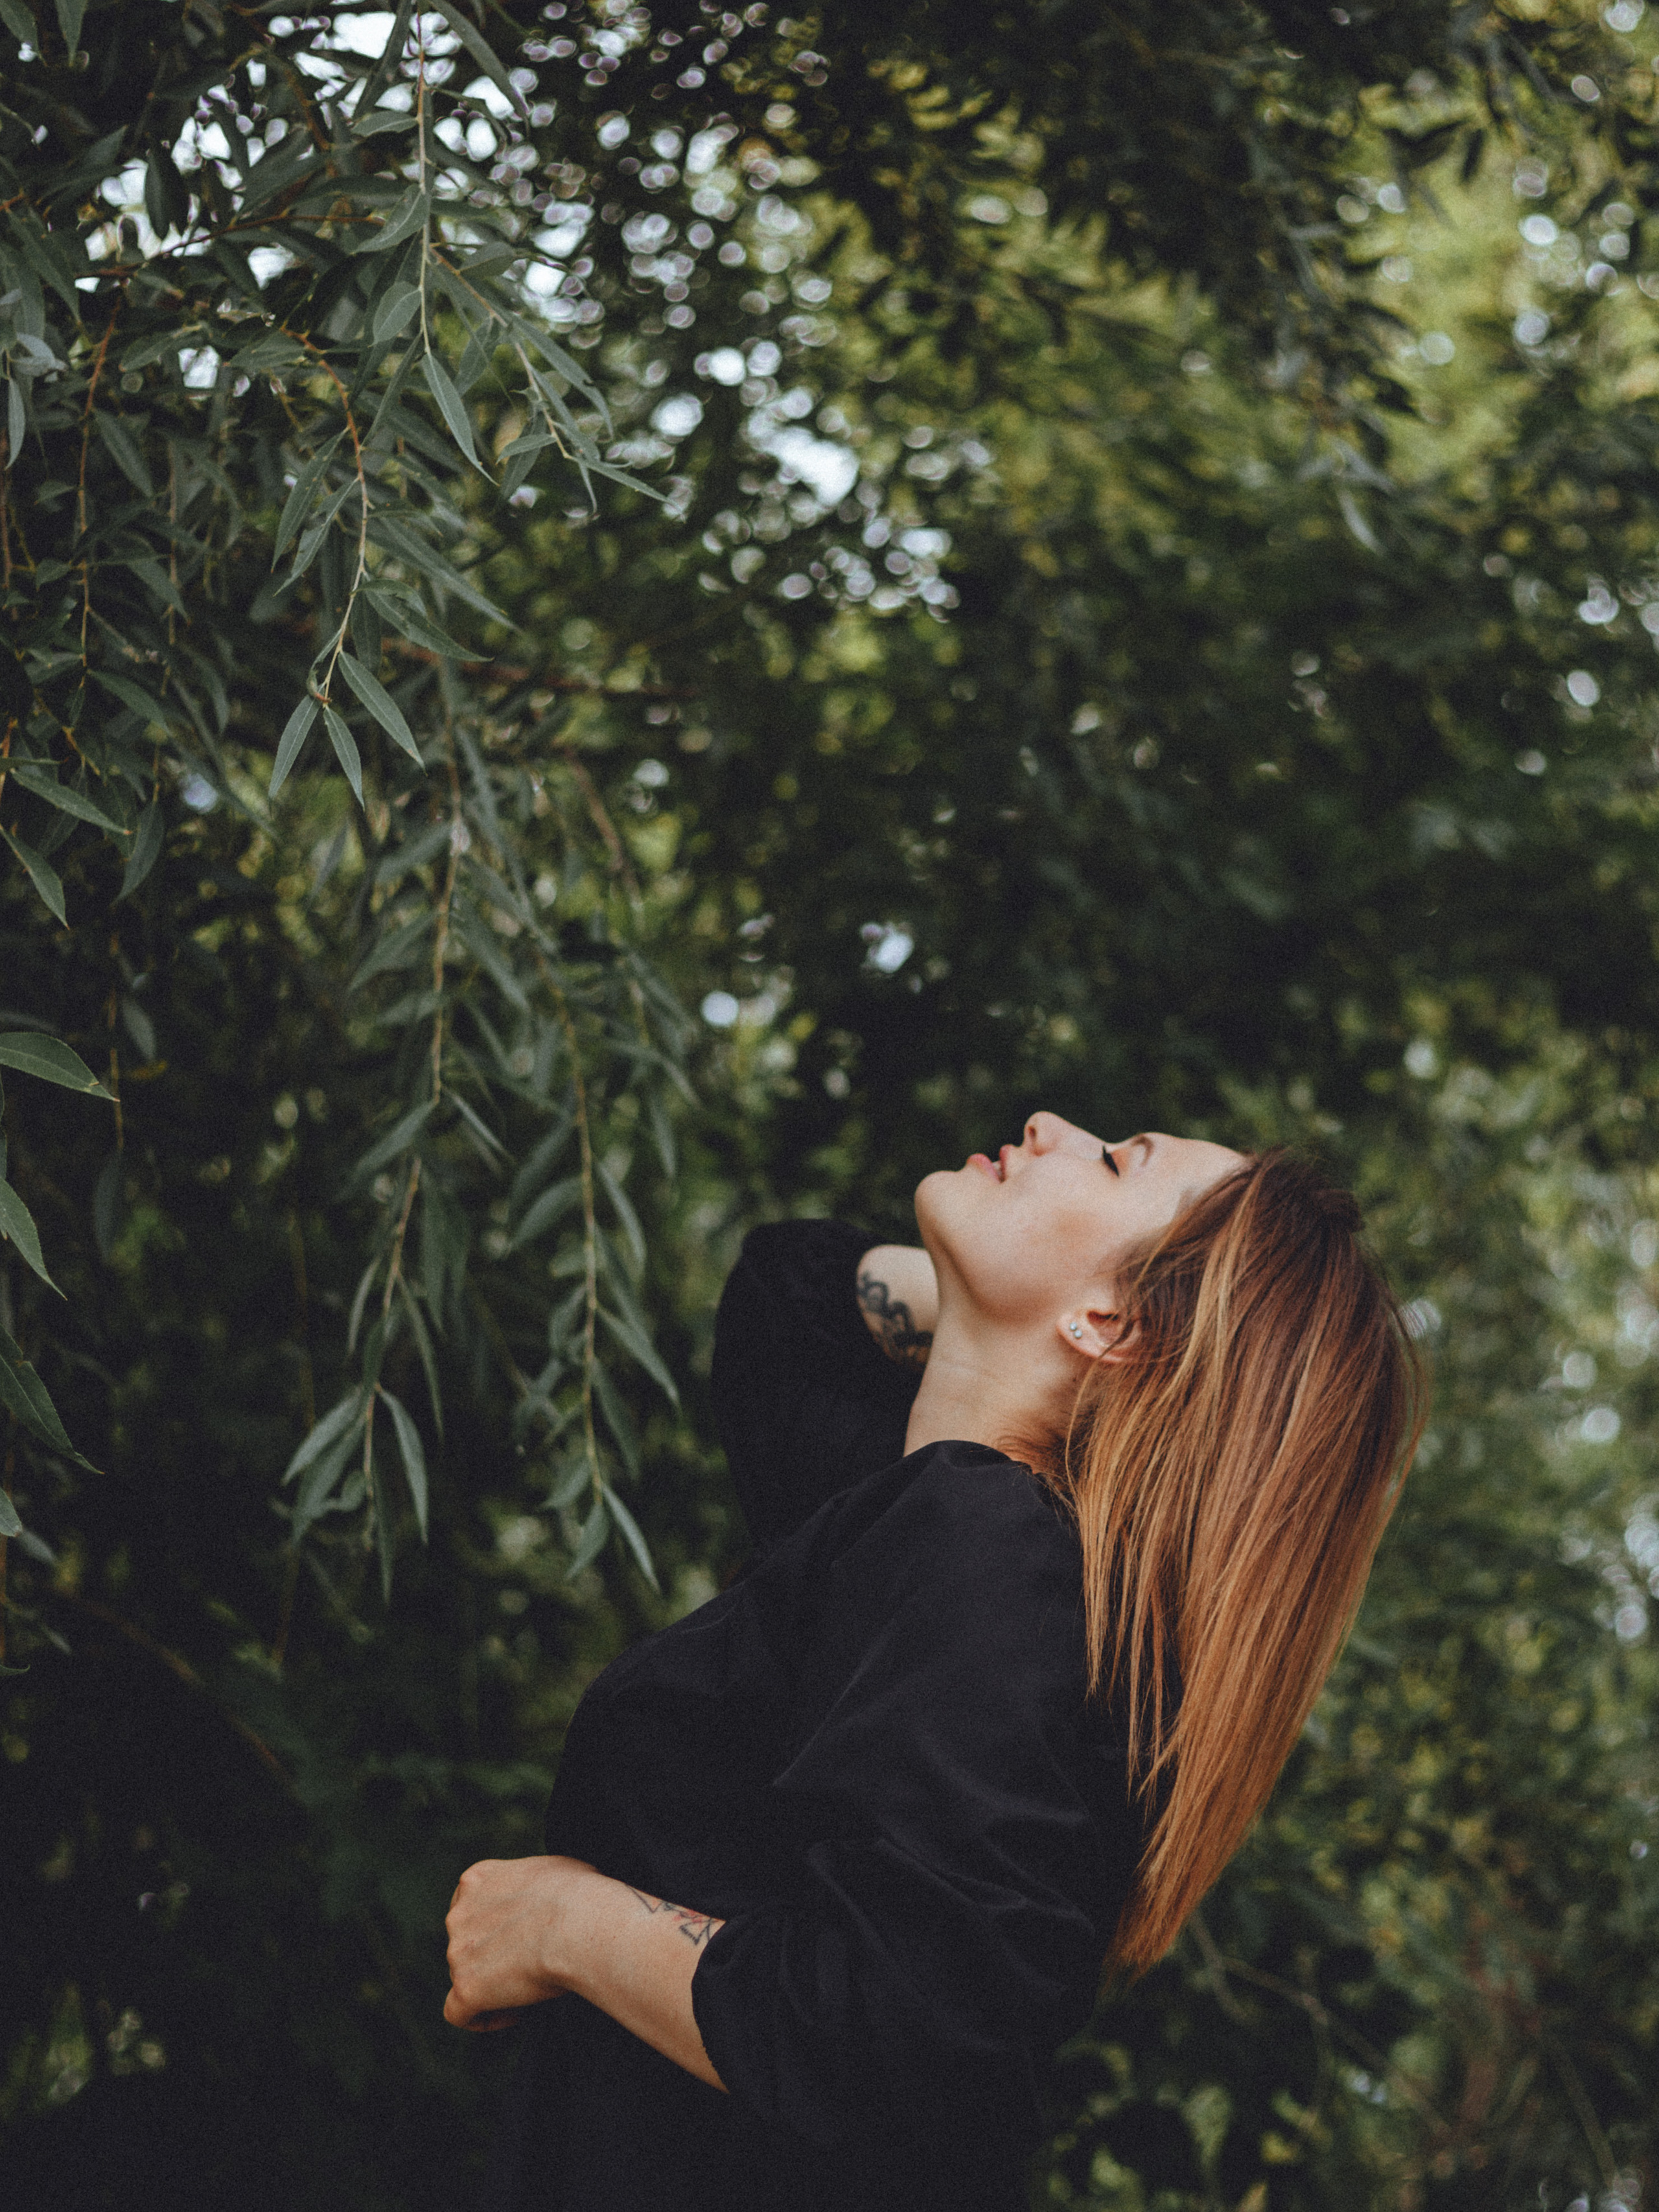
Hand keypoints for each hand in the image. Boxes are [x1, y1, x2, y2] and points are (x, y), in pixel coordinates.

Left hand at [443, 1852, 595, 2031]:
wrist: (578, 1924)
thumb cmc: (580, 1895)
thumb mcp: (551, 1868)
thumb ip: (529, 1883)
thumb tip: (544, 1899)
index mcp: (477, 1880)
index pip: (471, 1907)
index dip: (494, 1926)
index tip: (521, 1937)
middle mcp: (459, 1913)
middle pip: (465, 1943)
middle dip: (493, 1956)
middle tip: (530, 1964)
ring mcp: (457, 1952)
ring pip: (465, 1977)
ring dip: (494, 1986)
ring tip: (533, 1988)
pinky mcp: (466, 1989)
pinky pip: (459, 2013)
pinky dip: (482, 2018)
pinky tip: (516, 2013)